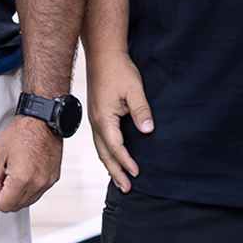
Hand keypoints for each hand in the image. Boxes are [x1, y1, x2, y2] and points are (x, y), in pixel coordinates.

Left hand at [0, 112, 63, 211]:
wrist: (44, 121)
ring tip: (15, 171)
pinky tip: (26, 170)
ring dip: (18, 192)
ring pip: (27, 201)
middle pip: (16, 206)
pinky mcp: (53, 178)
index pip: (4, 205)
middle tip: (4, 175)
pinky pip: (38, 192)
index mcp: (22, 179)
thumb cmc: (22, 132)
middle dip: (6, 195)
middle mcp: (37, 184)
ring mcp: (47, 182)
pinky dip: (29, 187)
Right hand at [88, 49, 152, 188]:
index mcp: (104, 118)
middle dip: (115, 172)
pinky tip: (113, 157)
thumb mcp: (134, 90)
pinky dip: (107, 153)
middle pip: (105, 153)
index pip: (116, 147)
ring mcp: (94, 119)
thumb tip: (148, 131)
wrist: (103, 54)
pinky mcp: (97, 115)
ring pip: (101, 148)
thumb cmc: (119, 70)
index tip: (137, 173)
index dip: (126, 162)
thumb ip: (141, 111)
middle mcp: (96, 122)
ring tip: (119, 180)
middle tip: (126, 188)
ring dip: (110, 165)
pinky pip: (101, 140)